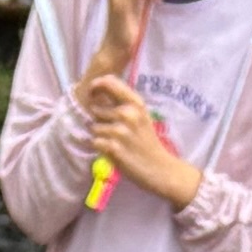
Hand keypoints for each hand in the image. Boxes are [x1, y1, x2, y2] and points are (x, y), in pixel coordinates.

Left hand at [86, 89, 202, 207]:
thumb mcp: (141, 116)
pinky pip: (94, 142)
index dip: (96, 85)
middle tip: (113, 132)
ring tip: (115, 143)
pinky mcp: (113, 147)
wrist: (159, 168)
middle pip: (96, 110)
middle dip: (99, 120)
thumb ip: (123, 103)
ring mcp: (119, 130)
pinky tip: (113, 152)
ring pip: (93, 127)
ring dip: (99, 136)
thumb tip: (97, 96)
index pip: (109, 82)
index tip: (92, 93)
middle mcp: (127, 113)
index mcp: (135, 103)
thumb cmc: (147, 142)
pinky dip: (100, 148)